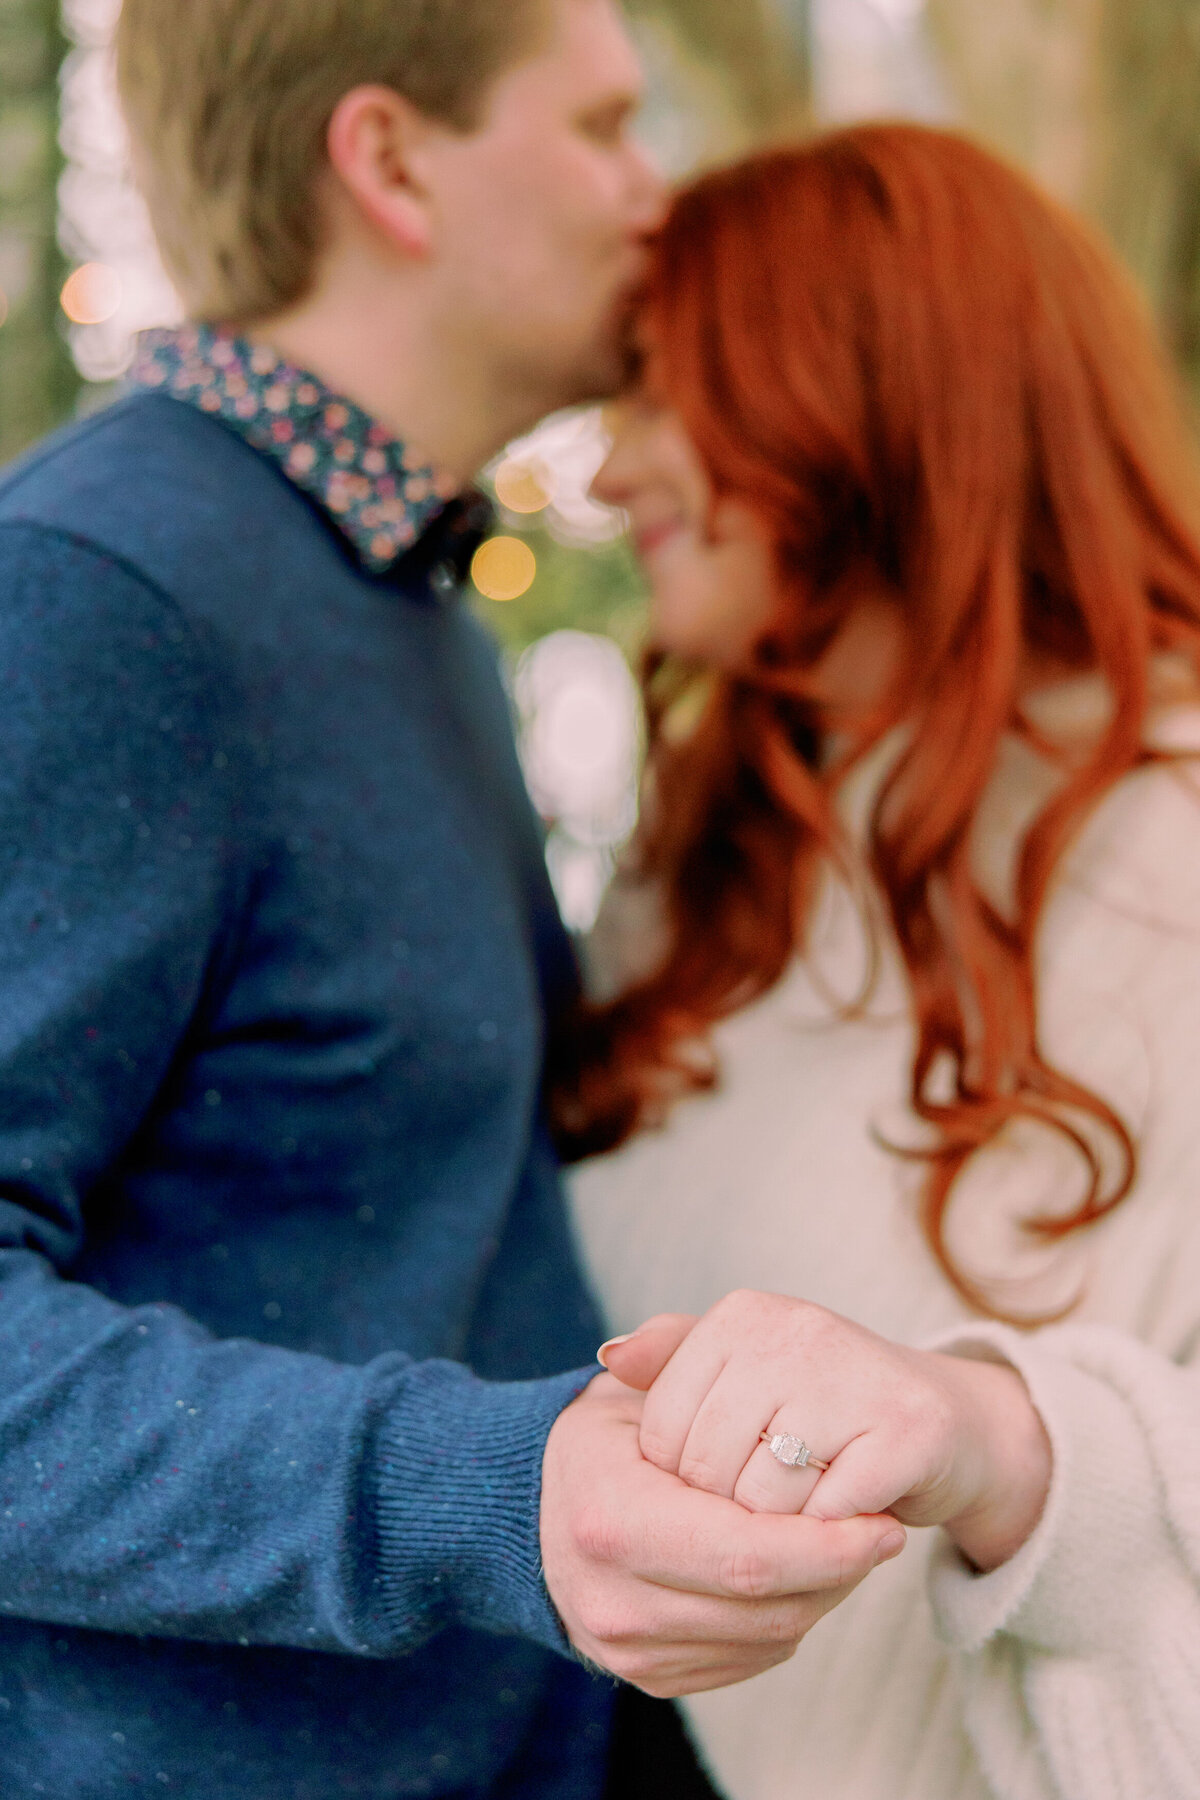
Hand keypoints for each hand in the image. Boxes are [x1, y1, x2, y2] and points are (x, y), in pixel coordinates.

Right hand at [539, 1371, 906, 1696]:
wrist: (529, 1514)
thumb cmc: (598, 1439)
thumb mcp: (630, 1391)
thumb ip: (684, 1362)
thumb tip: (753, 1369)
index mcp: (611, 1520)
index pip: (745, 1552)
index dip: (826, 1543)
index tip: (882, 1518)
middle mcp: (613, 1599)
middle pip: (765, 1606)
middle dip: (838, 1571)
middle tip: (884, 1533)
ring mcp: (629, 1649)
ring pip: (766, 1638)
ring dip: (822, 1595)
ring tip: (847, 1545)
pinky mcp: (650, 1676)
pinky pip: (749, 1658)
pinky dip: (787, 1618)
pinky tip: (801, 1572)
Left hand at [601, 1294, 1051, 1572]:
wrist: (951, 1424)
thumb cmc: (825, 1406)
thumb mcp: (745, 1374)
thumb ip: (675, 1364)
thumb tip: (610, 1357)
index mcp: (742, 1314)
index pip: (662, 1431)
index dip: (682, 1483)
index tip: (722, 1481)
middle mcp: (794, 1328)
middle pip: (708, 1469)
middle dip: (731, 1511)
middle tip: (772, 1502)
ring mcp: (852, 1375)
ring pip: (763, 1501)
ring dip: (782, 1529)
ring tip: (809, 1506)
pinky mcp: (905, 1430)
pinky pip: (827, 1519)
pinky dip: (830, 1538)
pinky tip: (849, 1516)